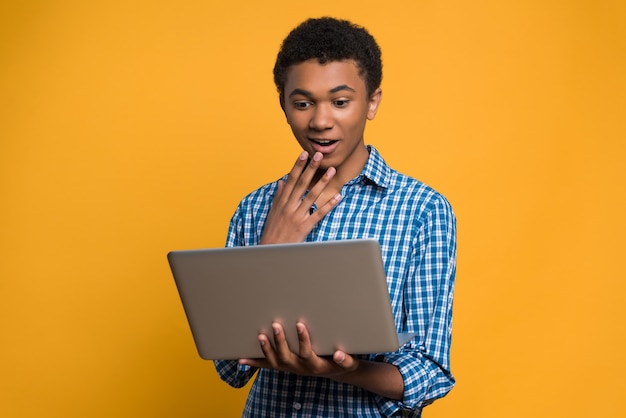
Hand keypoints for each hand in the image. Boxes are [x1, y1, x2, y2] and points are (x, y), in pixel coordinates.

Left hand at [239, 322, 358, 377]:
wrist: (333, 370)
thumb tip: (340, 354)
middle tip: (276, 325)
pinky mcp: (283, 366)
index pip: (307, 354)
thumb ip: (346, 359)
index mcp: (316, 365)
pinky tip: (241, 359)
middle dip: (280, 342)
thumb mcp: (349, 362)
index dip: (303, 340)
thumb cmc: (341, 361)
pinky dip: (253, 363)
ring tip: (261, 336)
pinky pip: (267, 366)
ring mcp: (290, 368)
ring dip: (266, 349)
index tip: (300, 324)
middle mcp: (301, 368)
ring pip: (275, 362)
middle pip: (287, 358)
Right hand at [259, 151, 340, 243]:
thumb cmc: (272, 231)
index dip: (298, 166)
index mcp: (282, 201)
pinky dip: (329, 205)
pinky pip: (318, 214)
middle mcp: (289, 206)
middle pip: (301, 183)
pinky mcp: (304, 226)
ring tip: (332, 170)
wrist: (270, 250)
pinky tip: (338, 197)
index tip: (303, 154)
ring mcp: (297, 216)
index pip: (291, 180)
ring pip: (311, 196)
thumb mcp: (273, 211)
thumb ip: (278, 196)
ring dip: (322, 182)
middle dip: (310, 168)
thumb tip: (281, 182)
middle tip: (318, 155)